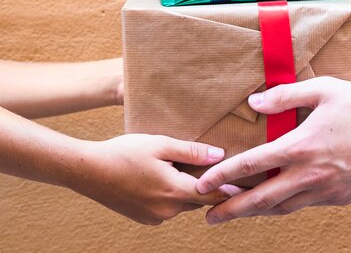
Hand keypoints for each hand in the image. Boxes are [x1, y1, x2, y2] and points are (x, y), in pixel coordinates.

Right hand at [70, 134, 239, 224]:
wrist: (88, 171)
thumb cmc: (124, 152)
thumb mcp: (160, 144)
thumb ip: (191, 151)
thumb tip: (219, 155)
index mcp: (173, 192)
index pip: (211, 194)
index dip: (230, 189)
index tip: (248, 186)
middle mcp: (167, 211)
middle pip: (197, 198)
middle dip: (207, 185)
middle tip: (219, 168)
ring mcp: (154, 218)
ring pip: (182, 202)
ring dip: (187, 188)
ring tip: (186, 167)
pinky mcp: (143, 218)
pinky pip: (167, 206)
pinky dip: (171, 193)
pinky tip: (163, 175)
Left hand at [197, 77, 350, 222]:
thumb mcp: (323, 90)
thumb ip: (285, 95)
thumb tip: (254, 103)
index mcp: (301, 146)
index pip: (252, 165)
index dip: (223, 176)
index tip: (203, 185)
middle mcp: (310, 175)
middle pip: (261, 200)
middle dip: (231, 210)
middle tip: (208, 217)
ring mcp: (326, 192)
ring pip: (282, 208)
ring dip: (255, 212)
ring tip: (235, 212)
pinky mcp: (341, 199)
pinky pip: (304, 205)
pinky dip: (284, 206)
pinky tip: (276, 201)